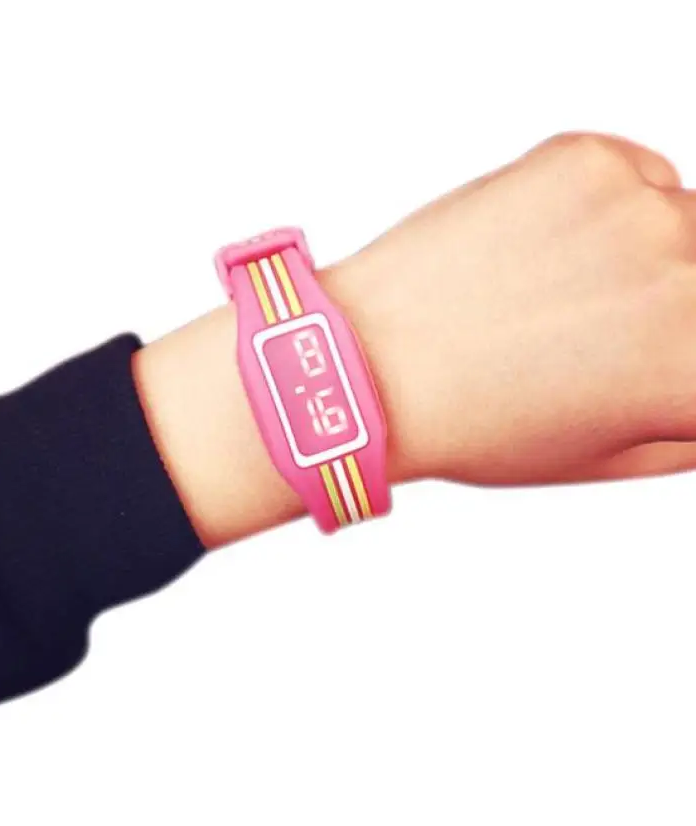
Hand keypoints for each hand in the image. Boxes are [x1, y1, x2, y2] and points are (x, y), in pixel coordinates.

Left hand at [135, 133, 695, 546]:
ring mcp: (640, 212)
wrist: (369, 367)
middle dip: (671, 301)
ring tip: (552, 291)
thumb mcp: (604, 456)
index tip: (638, 351)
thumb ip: (688, 428)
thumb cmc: (474, 422)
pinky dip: (603, 206)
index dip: (672, 355)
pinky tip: (536, 247)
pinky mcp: (585, 161)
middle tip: (598, 325)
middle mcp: (693, 285)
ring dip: (641, 251)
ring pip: (681, 220)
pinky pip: (633, 174)